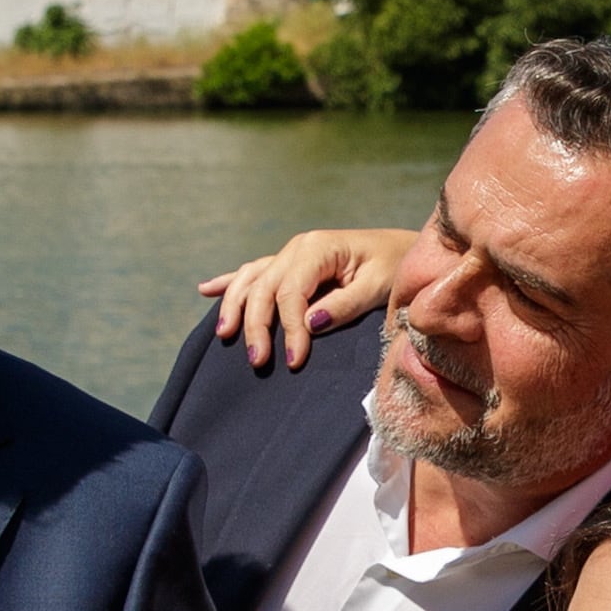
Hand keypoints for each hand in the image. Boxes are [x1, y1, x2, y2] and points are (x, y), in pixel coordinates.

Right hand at [198, 228, 410, 368]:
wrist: (404, 251)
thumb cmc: (394, 268)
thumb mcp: (377, 287)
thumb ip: (344, 304)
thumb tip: (309, 322)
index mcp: (318, 248)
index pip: (290, 292)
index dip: (289, 328)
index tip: (295, 360)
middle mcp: (297, 248)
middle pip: (263, 289)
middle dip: (256, 326)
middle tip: (258, 362)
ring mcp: (289, 254)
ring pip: (249, 280)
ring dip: (234, 307)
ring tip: (225, 336)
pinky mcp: (289, 264)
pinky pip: (251, 272)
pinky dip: (229, 282)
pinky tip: (205, 289)